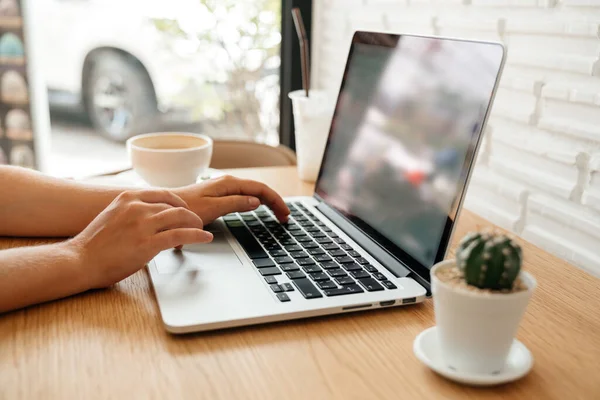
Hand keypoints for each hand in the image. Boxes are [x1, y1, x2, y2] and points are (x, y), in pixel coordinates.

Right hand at [68, 189, 212, 288]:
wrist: (79, 260)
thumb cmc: (94, 245)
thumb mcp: (112, 216)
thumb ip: (132, 213)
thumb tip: (149, 218)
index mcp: (127, 198)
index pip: (163, 194)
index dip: (178, 203)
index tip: (185, 210)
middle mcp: (137, 207)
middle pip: (175, 206)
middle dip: (188, 216)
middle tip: (195, 224)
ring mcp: (143, 224)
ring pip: (181, 217)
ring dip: (195, 224)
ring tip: (201, 231)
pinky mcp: (148, 243)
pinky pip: (181, 234)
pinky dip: (197, 235)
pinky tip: (204, 238)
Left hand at [175, 175, 289, 224]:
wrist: (165, 208)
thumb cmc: (185, 209)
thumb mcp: (212, 208)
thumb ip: (235, 203)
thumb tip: (256, 201)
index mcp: (229, 184)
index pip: (261, 189)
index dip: (276, 201)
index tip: (285, 214)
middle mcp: (228, 182)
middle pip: (259, 190)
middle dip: (275, 202)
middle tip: (285, 217)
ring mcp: (223, 188)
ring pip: (252, 192)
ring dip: (267, 202)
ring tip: (277, 214)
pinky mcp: (219, 195)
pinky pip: (244, 196)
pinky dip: (256, 203)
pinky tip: (258, 209)